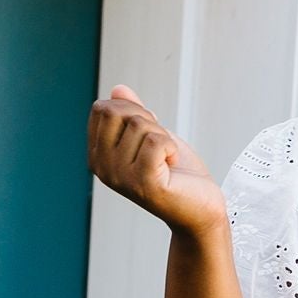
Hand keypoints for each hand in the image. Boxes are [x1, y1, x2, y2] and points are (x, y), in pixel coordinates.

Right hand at [87, 87, 226, 236]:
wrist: (199, 208)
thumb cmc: (176, 175)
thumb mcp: (151, 136)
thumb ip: (132, 114)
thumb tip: (118, 89)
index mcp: (97, 156)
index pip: (101, 109)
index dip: (132, 111)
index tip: (148, 134)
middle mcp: (103, 168)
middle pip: (116, 112)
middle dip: (146, 120)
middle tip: (160, 146)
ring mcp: (120, 177)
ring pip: (140, 125)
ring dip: (164, 137)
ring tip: (167, 160)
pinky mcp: (143, 184)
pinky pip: (157, 141)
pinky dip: (172, 148)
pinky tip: (172, 167)